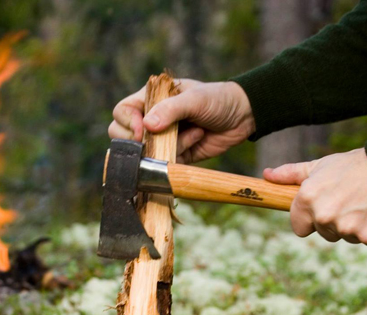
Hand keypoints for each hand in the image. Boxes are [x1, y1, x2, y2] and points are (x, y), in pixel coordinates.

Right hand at [108, 79, 255, 162]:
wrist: (244, 116)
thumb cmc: (218, 99)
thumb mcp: (194, 99)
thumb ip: (170, 110)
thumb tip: (146, 126)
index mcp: (151, 99)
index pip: (122, 111)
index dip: (127, 123)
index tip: (143, 131)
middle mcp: (152, 119)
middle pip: (124, 136)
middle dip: (140, 142)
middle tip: (160, 138)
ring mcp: (162, 139)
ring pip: (146, 153)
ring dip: (170, 146)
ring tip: (194, 132)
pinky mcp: (174, 155)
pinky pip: (165, 163)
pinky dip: (181, 154)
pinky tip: (198, 139)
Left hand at [264, 149, 366, 246]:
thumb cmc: (355, 165)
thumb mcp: (321, 166)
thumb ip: (291, 174)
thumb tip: (267, 175)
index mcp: (308, 199)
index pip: (299, 228)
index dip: (311, 219)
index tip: (324, 208)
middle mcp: (324, 215)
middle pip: (325, 233)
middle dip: (336, 221)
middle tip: (352, 200)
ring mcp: (347, 227)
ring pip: (347, 237)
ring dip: (356, 225)